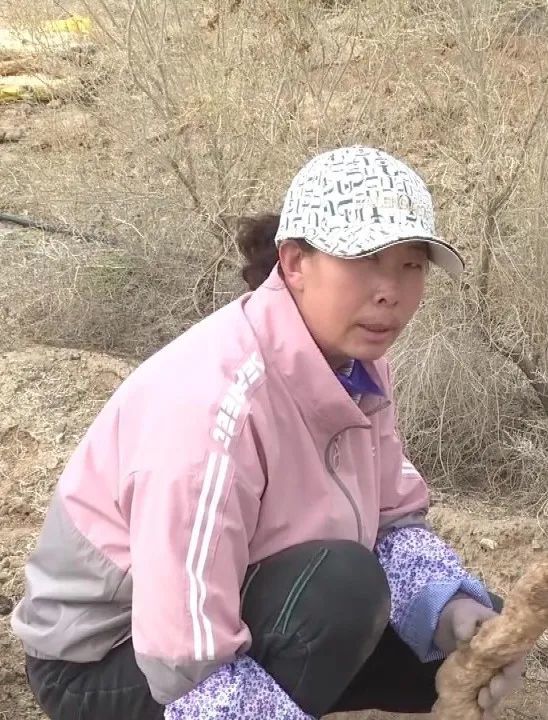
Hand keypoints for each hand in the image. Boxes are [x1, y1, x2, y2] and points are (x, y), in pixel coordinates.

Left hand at [435, 596, 525, 717]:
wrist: (452, 622)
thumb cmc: (463, 615)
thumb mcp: (463, 614)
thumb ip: (465, 624)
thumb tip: (466, 639)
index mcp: (504, 642)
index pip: (516, 658)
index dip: (512, 669)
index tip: (504, 674)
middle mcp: (502, 659)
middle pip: (509, 678)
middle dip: (500, 689)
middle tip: (487, 695)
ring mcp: (492, 671)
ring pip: (498, 689)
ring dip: (492, 699)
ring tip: (481, 705)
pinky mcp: (481, 679)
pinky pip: (485, 693)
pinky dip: (483, 704)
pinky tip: (478, 712)